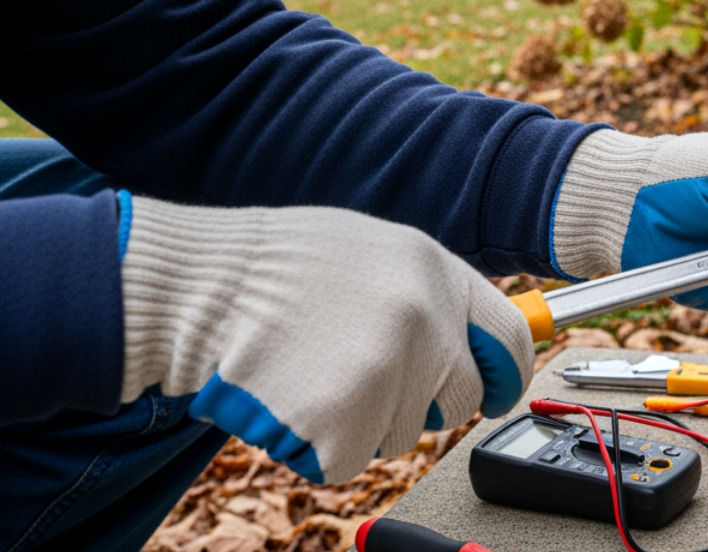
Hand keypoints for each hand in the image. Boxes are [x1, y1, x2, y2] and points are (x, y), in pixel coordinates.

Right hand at [119, 194, 532, 483]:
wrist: (196, 283)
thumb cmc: (274, 266)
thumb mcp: (372, 249)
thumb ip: (427, 292)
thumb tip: (473, 341)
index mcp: (436, 269)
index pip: (511, 337)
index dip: (506, 373)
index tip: (494, 391)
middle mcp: (424, 317)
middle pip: (457, 398)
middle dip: (419, 402)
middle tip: (362, 380)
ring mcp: (388, 369)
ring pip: (399, 433)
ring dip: (358, 420)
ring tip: (311, 369)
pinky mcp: (346, 418)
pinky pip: (347, 459)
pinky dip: (315, 443)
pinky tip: (290, 395)